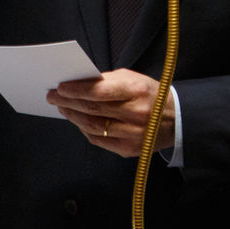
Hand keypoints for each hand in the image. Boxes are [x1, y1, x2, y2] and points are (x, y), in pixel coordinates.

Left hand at [46, 69, 172, 157]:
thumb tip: (79, 83)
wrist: (176, 119)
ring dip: (73, 116)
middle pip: (93, 109)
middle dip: (69, 102)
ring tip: (62, 107)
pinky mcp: (129, 149)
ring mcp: (133, 134)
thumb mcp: (134, 79)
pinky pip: (99, 140)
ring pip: (93, 127)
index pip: (100, 91)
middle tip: (53, 96)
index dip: (77, 90)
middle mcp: (136, 114)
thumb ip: (108, 81)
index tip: (61, 87)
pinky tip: (77, 120)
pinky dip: (85, 129)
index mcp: (137, 91)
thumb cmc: (150, 94)